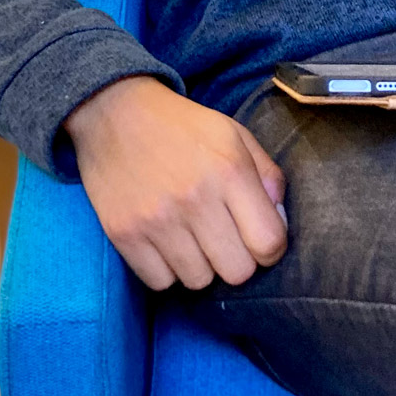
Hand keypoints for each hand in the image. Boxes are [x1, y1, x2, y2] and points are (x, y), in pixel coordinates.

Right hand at [64, 76, 287, 290]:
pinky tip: (166, 242)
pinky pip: (161, 282)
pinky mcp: (124, 235)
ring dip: (201, 265)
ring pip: (199, 282)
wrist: (115, 113)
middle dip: (237, 260)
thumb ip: (268, 175)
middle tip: (224, 238)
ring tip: (191, 235)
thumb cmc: (183, 126)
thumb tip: (280, 223)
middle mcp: (195, 199)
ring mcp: (157, 220)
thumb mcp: (235, 135)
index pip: (268, 243)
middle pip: (237, 272)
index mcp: (230, 170)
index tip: (257, 237)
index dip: (270, 248)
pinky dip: (167, 270)